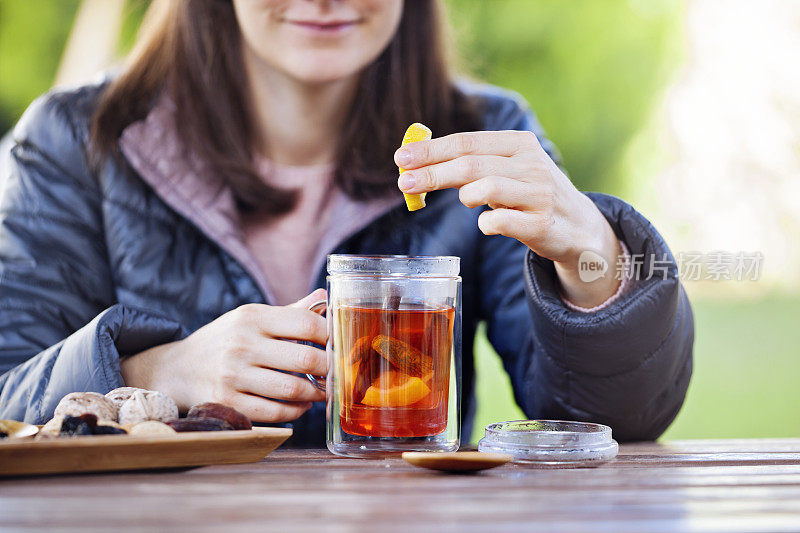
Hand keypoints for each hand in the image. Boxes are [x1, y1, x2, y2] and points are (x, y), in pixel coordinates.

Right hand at [121, 289, 326, 421]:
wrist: (177, 369)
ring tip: (322, 391)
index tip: (339, 344)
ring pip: (292, 390)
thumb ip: (290, 311)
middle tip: (336, 372)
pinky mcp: (227, 403)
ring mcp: (232, 375)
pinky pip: (274, 412)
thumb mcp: (252, 317)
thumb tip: (325, 297)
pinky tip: (300, 405)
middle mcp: (241, 344)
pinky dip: (295, 412)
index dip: (331, 335)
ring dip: (315, 394)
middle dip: (329, 369)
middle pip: (304, 359)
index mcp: (252, 316)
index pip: (306, 323)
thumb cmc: (226, 340)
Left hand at [395, 131, 621, 307]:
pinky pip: (499, 222)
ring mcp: (538, 194)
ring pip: (486, 187)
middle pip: (470, 164)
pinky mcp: (541, 224)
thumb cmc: (529, 195)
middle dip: (432, 173)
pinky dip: (485, 224)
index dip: (431, 150)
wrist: (579, 227)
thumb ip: (472, 162)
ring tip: (466, 201)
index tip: (401, 158)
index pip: (467, 142)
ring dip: (465, 196)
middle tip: (404, 182)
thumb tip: (419, 159)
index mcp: (519, 143)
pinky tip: (487, 225)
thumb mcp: (508, 169)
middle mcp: (531, 164)